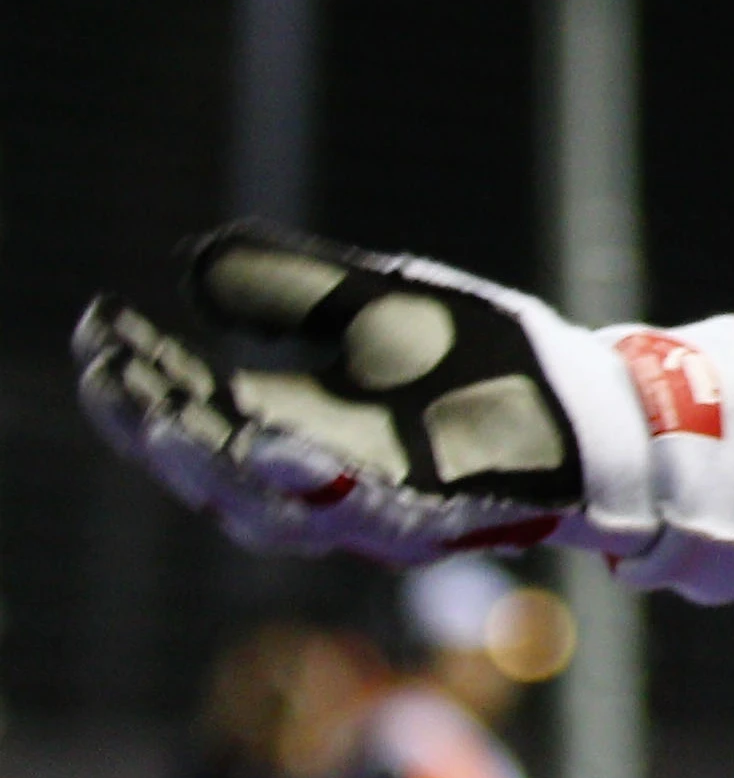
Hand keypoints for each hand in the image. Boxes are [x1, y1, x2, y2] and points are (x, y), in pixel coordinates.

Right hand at [76, 221, 664, 567]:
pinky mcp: (438, 518)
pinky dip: (321, 486)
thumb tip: (197, 258)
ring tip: (175, 419)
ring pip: (273, 510)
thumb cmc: (480, 357)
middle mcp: (323, 482)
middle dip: (159, 429)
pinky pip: (368, 513)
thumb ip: (296, 289)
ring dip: (219, 467)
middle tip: (114, 379)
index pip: (196, 414)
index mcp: (299, 430)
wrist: (588, 404)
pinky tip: (285, 446)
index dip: (142, 381)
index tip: (101, 331)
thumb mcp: (379, 305)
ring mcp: (377, 507)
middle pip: (214, 474)